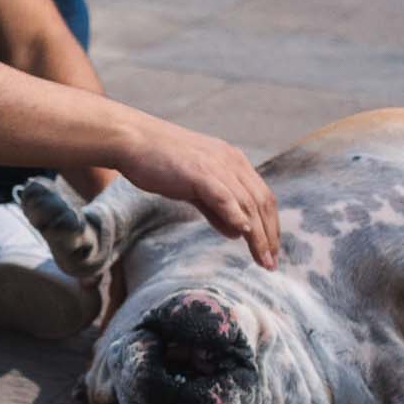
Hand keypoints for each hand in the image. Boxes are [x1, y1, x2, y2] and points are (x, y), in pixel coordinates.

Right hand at [120, 121, 279, 267]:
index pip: (262, 197)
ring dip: (258, 235)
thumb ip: (216, 209)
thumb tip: (237, 232)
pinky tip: (244, 234)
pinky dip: (236, 215)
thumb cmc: (158, 162)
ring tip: (263, 260)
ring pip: (248, 203)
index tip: (271, 251)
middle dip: (270, 235)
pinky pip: (224, 197)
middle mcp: (231, 161)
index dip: (271, 225)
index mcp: (233, 162)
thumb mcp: (194, 187)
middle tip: (271, 263)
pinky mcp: (199, 172)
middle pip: (262, 202)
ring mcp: (216, 165)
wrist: (132, 140)